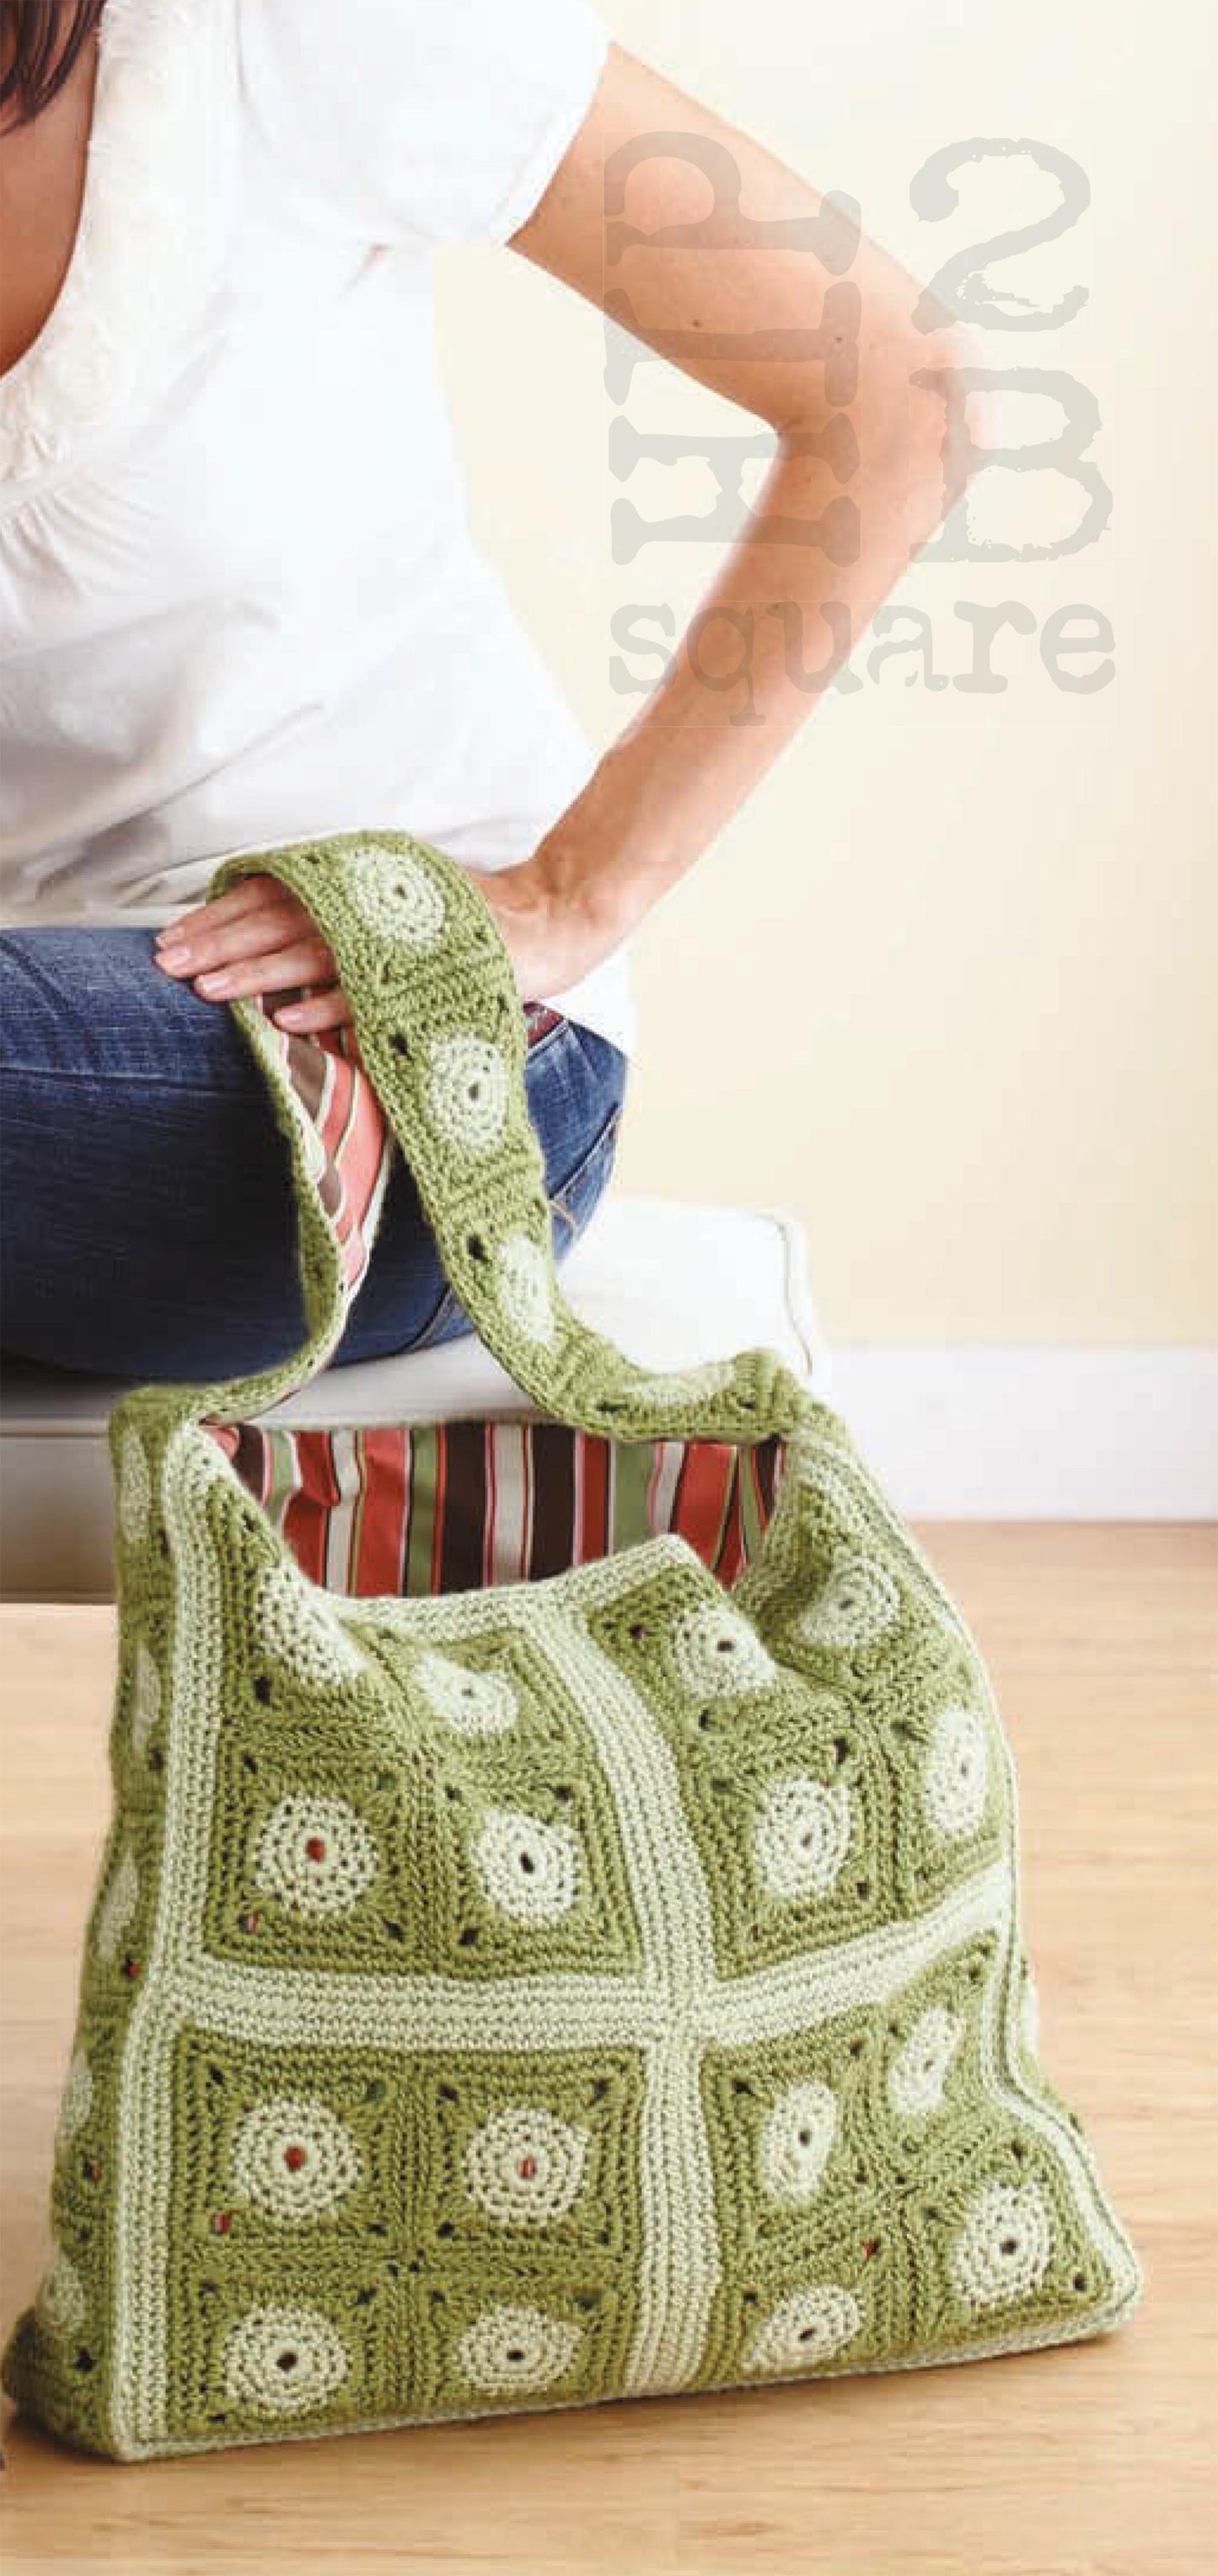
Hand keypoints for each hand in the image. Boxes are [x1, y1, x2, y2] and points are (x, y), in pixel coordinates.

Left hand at [154, 849, 629, 1029]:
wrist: (548, 918)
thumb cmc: (460, 919)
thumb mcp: (389, 898)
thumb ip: (334, 907)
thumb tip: (260, 928)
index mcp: (354, 882)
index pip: (272, 894)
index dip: (219, 915)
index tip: (173, 939)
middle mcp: (368, 903)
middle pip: (277, 920)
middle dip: (219, 943)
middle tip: (167, 965)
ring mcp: (397, 938)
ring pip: (311, 953)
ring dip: (257, 973)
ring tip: (209, 990)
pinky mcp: (429, 972)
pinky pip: (369, 992)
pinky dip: (328, 1005)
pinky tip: (289, 1020)